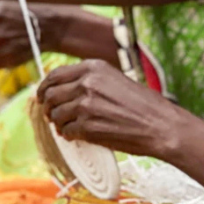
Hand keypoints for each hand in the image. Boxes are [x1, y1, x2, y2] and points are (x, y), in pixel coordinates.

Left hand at [37, 60, 175, 157]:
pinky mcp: (88, 127)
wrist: (161, 125)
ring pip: (56, 115)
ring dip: (59, 124)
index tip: (42, 97)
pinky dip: (70, 136)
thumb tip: (65, 90)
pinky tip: (78, 136)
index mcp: (93, 68)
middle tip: (52, 116)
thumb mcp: (115, 80)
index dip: (44, 88)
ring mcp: (86, 105)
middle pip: (50, 95)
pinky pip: (67, 132)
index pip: (55, 75)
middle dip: (48, 107)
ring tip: (69, 127)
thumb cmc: (143, 105)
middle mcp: (86, 83)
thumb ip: (90, 81)